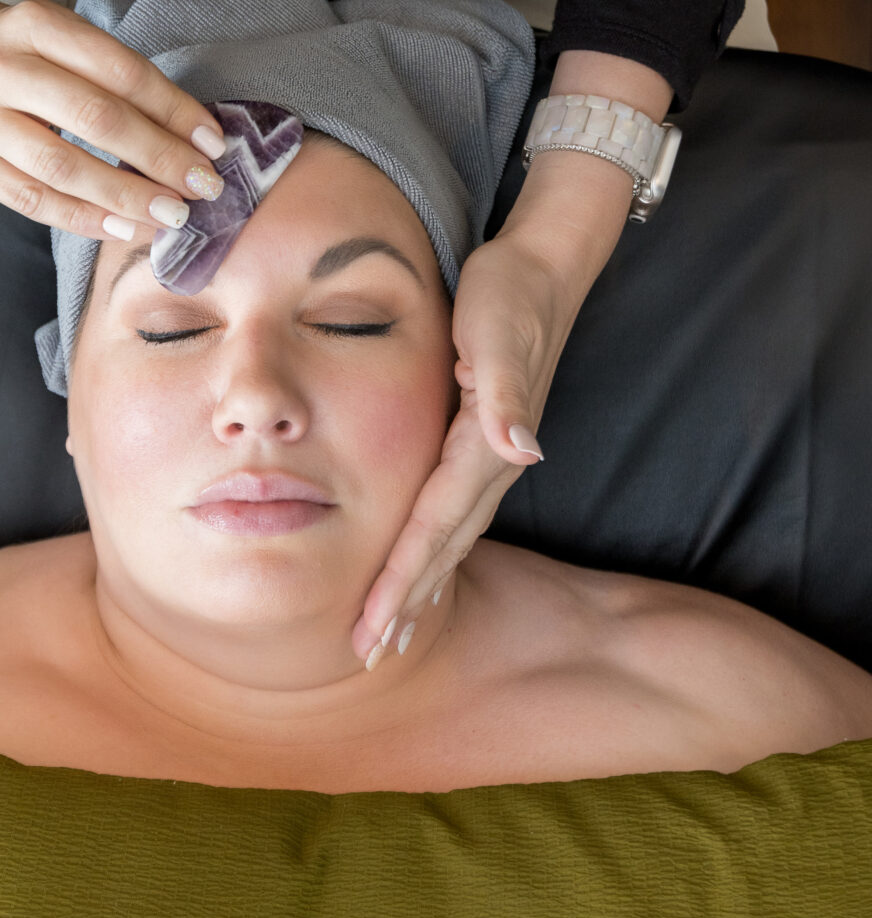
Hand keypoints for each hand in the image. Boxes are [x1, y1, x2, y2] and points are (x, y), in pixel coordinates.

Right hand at [0, 0, 227, 238]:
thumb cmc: (23, 52)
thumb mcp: (63, 38)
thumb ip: (115, 77)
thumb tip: (191, 139)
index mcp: (35, 23)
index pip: (119, 70)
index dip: (173, 109)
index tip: (212, 143)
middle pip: (94, 117)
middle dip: (158, 156)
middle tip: (202, 186)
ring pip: (61, 166)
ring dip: (125, 195)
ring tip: (170, 215)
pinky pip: (31, 200)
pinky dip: (83, 218)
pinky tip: (122, 227)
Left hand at [351, 233, 571, 660]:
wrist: (544, 265)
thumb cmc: (510, 291)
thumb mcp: (500, 331)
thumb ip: (509, 390)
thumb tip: (523, 447)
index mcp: (486, 444)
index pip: (435, 526)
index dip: (405, 579)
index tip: (375, 625)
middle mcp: (495, 461)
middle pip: (444, 547)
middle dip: (408, 601)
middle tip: (372, 651)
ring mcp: (495, 455)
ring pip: (452, 536)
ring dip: (424, 584)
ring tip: (395, 627)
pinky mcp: (488, 441)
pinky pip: (456, 511)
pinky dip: (436, 549)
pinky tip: (425, 564)